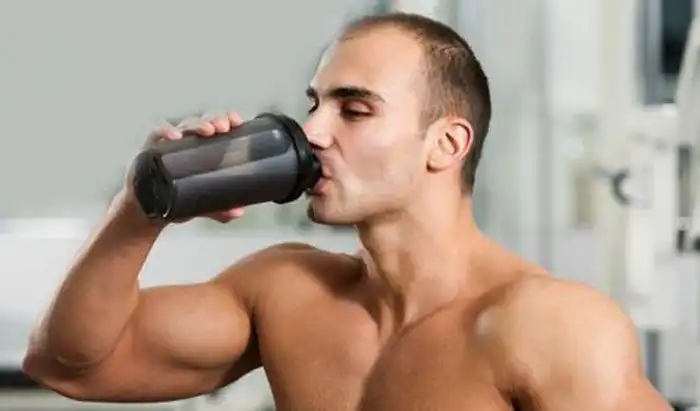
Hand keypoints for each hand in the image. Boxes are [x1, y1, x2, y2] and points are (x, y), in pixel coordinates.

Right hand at [121, 111, 246, 224]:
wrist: (147, 210)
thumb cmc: (175, 198)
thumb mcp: (201, 204)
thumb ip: (219, 208)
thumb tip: (238, 212)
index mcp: (203, 147)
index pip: (217, 126)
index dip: (227, 119)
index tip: (238, 122)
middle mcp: (187, 141)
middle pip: (203, 121)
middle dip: (215, 119)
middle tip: (225, 126)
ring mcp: (168, 143)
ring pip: (184, 125)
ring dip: (197, 125)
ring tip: (209, 130)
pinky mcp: (150, 148)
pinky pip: (156, 133)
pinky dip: (166, 131)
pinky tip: (176, 136)